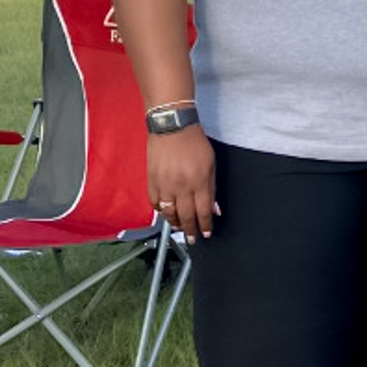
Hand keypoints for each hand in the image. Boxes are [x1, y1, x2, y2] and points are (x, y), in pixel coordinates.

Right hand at [149, 125, 217, 241]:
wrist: (172, 127)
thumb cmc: (195, 143)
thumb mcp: (211, 165)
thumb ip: (212, 189)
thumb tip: (214, 210)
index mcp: (199, 182)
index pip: (203, 212)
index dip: (205, 226)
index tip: (206, 234)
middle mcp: (181, 186)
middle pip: (186, 216)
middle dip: (190, 230)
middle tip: (192, 239)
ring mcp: (164, 184)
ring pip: (169, 213)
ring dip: (175, 223)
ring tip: (179, 228)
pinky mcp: (151, 180)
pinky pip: (155, 202)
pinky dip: (160, 210)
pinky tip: (166, 212)